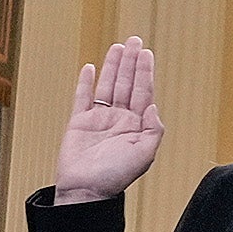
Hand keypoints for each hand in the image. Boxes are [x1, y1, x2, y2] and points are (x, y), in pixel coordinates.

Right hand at [54, 38, 164, 202]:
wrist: (85, 190)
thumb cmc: (115, 177)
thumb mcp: (145, 154)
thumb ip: (153, 129)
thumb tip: (153, 105)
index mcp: (136, 126)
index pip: (143, 92)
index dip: (145, 72)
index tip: (146, 54)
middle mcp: (119, 119)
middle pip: (126, 84)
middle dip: (131, 62)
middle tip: (134, 40)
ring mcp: (99, 119)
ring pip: (107, 86)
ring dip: (113, 67)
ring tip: (118, 47)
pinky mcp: (79, 122)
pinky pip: (82, 97)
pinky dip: (85, 83)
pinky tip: (91, 69)